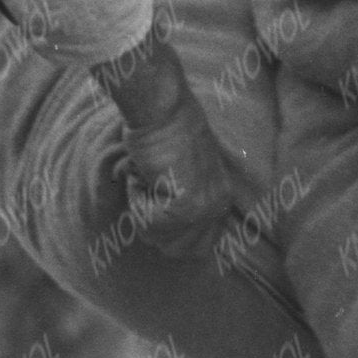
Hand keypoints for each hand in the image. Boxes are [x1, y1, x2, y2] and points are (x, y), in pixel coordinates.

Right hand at [83, 25, 239, 247]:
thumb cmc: (165, 130)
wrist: (162, 107)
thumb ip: (183, 200)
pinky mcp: (186, 205)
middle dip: (152, 225)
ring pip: (158, 236)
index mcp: (221, 198)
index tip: (157, 201)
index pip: (198, 246)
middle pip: (177, 250)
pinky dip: (136, 197)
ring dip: (142, 209)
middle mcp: (218, 205)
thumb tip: (164, 236)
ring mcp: (204, 207)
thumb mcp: (185, 171)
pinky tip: (146, 171)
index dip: (168, 233)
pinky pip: (147, 221)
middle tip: (150, 187)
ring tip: (149, 175)